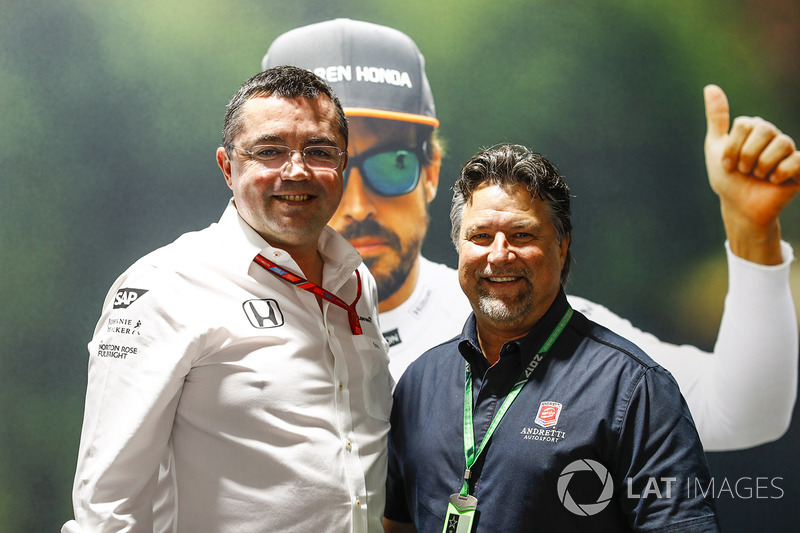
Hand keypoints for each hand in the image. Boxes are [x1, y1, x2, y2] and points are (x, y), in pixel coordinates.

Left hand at [704, 84, 799, 263]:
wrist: (739, 207)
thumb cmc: (727, 178)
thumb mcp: (715, 147)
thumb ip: (717, 118)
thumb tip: (710, 87)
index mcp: (755, 129)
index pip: (745, 124)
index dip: (732, 147)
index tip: (727, 164)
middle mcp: (774, 136)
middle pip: (764, 129)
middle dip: (746, 155)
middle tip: (743, 170)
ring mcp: (788, 151)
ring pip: (781, 144)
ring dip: (761, 166)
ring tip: (758, 177)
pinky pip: (796, 160)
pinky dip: (780, 173)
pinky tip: (773, 181)